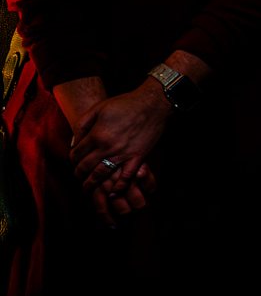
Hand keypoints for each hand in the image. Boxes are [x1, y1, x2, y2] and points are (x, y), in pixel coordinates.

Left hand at [71, 82, 170, 225]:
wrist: (153, 103)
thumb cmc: (126, 103)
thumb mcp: (99, 107)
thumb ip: (82, 124)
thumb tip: (74, 142)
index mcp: (96, 135)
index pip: (76, 154)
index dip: (72, 158)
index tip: (74, 160)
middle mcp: (107, 147)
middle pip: (85, 167)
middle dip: (78, 174)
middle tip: (77, 177)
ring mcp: (123, 154)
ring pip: (101, 175)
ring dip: (91, 184)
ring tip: (87, 188)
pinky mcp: (138, 157)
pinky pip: (126, 177)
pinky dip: (118, 187)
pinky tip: (113, 192)